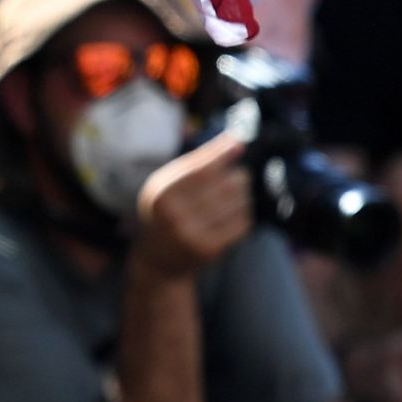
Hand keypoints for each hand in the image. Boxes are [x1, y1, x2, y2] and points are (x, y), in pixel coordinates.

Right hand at [130, 132, 251, 280]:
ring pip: (237, 205)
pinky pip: (241, 224)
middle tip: (239, 175)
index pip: (201, 171)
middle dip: (239, 177)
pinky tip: (235, 212)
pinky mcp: (210, 250)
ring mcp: (193, 236)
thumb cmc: (165, 211)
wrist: (157, 260)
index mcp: (162, 195)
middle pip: (224, 187)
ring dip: (243, 195)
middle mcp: (175, 216)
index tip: (239, 143)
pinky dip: (244, 213)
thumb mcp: (168, 183)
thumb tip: (234, 141)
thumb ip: (197, 161)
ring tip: (237, 194)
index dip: (223, 155)